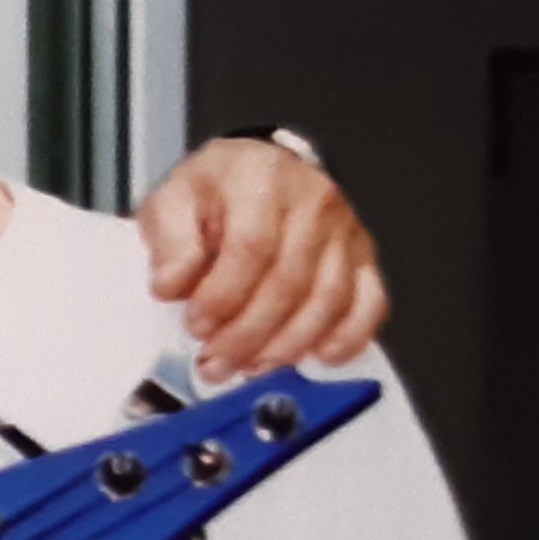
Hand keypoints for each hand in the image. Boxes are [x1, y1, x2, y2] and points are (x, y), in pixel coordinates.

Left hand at [137, 136, 387, 382]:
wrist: (253, 173)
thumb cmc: (214, 191)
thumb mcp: (171, 202)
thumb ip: (169, 245)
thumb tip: (171, 286)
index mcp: (260, 178)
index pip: (251, 246)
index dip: (224, 296)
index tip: (198, 325)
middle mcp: (312, 200)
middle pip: (289, 281)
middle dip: (248, 334)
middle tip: (216, 361)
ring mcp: (344, 229)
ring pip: (328, 299)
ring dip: (287, 345)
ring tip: (250, 365)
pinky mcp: (362, 255)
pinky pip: (369, 302)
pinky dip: (347, 336)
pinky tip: (317, 356)